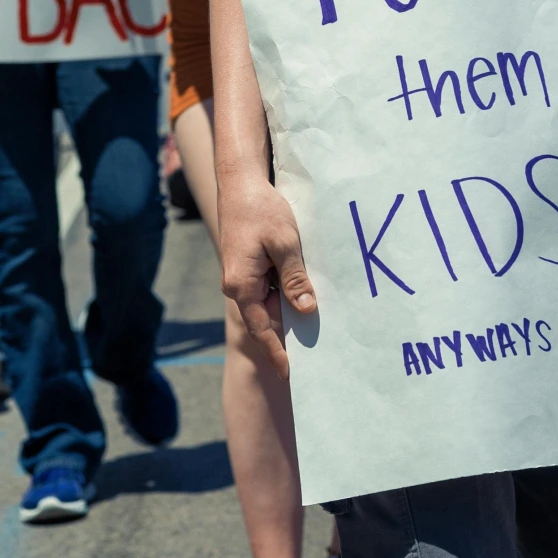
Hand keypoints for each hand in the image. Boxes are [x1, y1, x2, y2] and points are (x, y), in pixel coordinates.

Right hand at [218, 176, 315, 379]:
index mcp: (242, 285)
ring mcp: (244, 276)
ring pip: (269, 303)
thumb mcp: (285, 244)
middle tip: (316, 354)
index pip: (260, 329)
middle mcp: (239, 285)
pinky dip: (287, 294)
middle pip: (266, 319)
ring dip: (290, 311)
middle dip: (288, 335)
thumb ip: (295, 278)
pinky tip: (307, 295)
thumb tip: (306, 310)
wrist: (240, 182)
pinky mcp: (250, 266)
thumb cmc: (260, 210)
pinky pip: (270, 288)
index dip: (276, 353)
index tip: (290, 374)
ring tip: (318, 327)